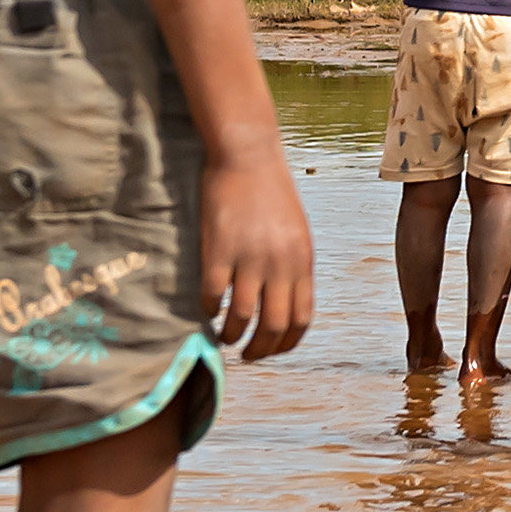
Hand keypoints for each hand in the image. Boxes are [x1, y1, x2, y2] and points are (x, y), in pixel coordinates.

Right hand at [204, 155, 317, 361]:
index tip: (271, 351)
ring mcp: (250, 257)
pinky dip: (209, 310)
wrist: (248, 156)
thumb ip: (293, 268)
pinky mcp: (219, 249)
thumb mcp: (296, 233)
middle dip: (259, 350)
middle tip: (246, 355)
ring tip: (224, 337)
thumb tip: (284, 306)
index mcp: (302, 261)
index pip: (300, 319)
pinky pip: (213, 295)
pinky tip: (207, 310)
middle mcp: (281, 264)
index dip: (285, 344)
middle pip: (274, 326)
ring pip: (243, 318)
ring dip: (232, 336)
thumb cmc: (271, 195)